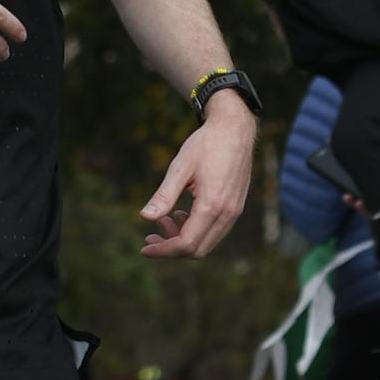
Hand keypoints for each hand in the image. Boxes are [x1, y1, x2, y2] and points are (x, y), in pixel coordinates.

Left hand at [137, 94, 259, 261]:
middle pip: (198, 250)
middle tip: (151, 236)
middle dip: (172, 249)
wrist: (235, 129)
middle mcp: (227, 213)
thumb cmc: (205, 144)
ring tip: (164, 221)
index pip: (186, 243)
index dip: (163, 250)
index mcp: (212, 205)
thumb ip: (164, 195)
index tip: (144, 247)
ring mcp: (234, 212)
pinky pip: (215, 232)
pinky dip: (196, 232)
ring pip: (207, 244)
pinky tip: (182, 214)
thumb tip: (144, 217)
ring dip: (184, 240)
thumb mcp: (180, 167)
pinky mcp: (236, 207)